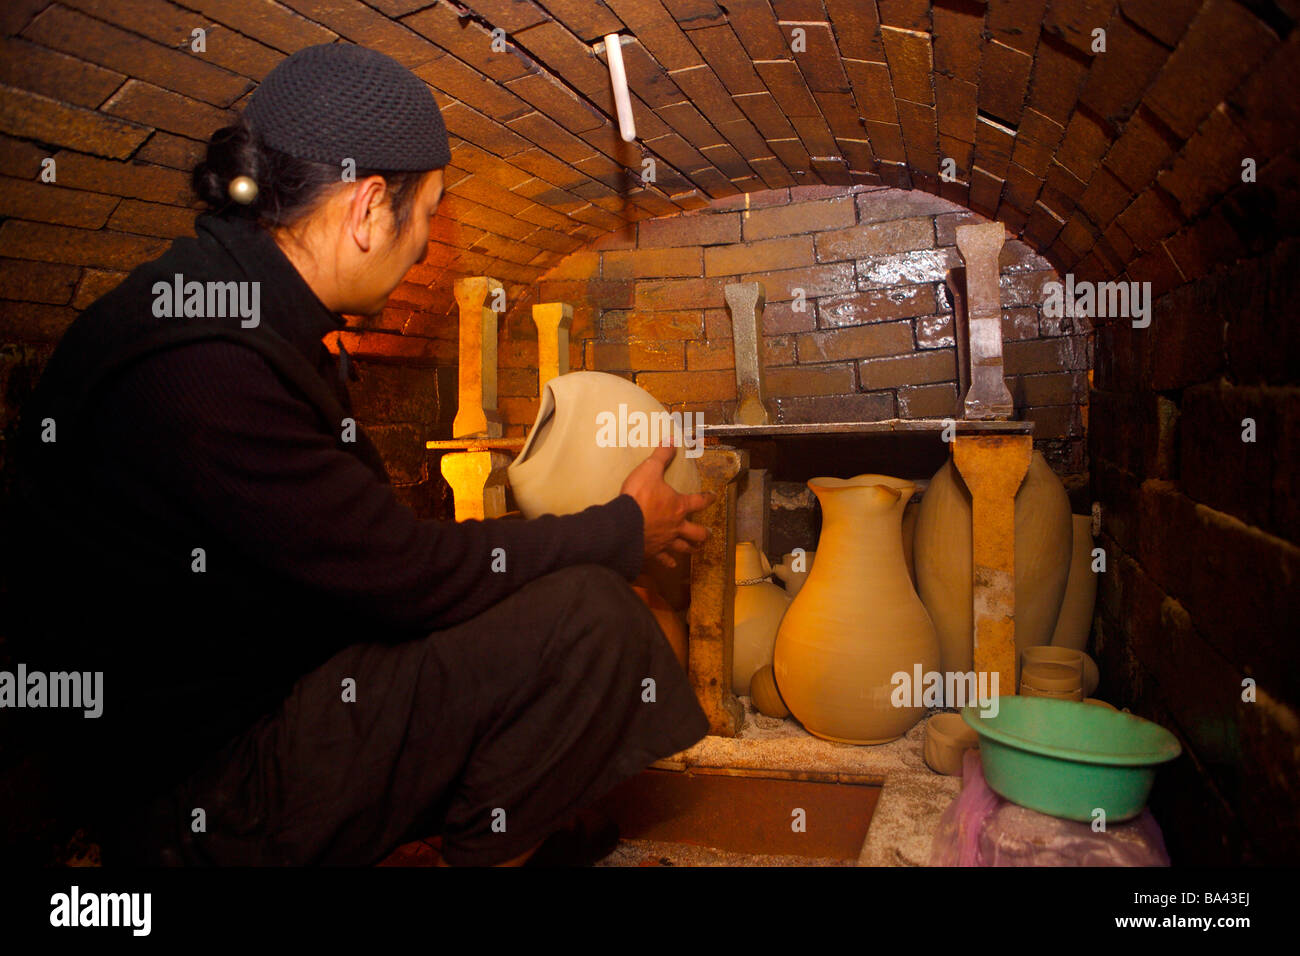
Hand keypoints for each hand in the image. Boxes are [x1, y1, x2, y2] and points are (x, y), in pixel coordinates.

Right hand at [620, 445, 715, 568]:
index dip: (708, 498)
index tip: (714, 497)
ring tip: (694, 550)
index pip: (699, 501)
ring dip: (690, 549)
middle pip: (696, 532)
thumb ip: (661, 456)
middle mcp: (676, 526)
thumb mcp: (649, 470)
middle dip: (703, 533)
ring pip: (683, 548)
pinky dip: (668, 562)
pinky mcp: (653, 552)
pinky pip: (663, 560)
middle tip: (707, 533)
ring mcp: (665, 541)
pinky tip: (671, 565)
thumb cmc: (638, 497)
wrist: (623, 525)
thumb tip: (672, 439)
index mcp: (678, 506)